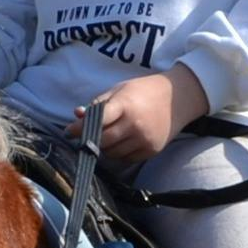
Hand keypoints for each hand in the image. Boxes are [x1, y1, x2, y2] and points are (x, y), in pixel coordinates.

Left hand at [85, 67, 207, 163]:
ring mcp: (144, 139)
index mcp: (125, 105)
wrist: (178, 98)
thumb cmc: (144, 91)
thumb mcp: (120, 90)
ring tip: (106, 136)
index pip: (97, 120)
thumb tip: (77, 115)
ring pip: (113, 153)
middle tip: (84, 136)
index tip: (68, 131)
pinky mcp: (151, 150)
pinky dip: (119, 152)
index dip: (80, 128)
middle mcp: (135, 124)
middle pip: (102, 141)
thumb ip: (99, 103)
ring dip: (104, 147)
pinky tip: (122, 141)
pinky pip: (126, 158)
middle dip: (90, 140)